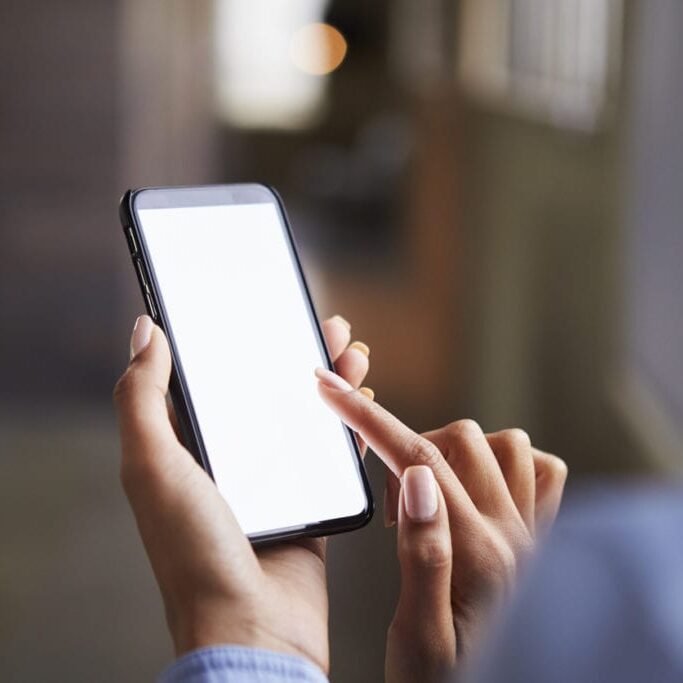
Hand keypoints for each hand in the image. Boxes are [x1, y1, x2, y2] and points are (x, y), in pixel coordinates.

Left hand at [113, 314, 370, 673]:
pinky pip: (333, 454)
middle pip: (268, 392)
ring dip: (329, 382)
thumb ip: (143, 398)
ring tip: (351, 349)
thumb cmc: (194, 554)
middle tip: (321, 323)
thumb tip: (146, 331)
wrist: (252, 629)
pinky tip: (363, 398)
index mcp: (189, 449)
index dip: (241, 342)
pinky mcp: (310, 503)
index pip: (217, 380)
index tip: (264, 310)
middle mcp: (231, 462)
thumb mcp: (154, 466)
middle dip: (296, 354)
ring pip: (305, 416)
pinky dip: (349, 425)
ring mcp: (273, 483)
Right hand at [315, 374, 566, 682]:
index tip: (333, 389)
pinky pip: (541, 472)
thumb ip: (423, 554)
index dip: (369, 418)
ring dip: (456, 449)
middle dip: (405, 444)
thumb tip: (417, 476)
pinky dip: (507, 463)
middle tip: (385, 504)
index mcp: (477, 555)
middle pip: (456, 439)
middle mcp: (514, 536)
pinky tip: (478, 489)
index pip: (417, 458)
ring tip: (429, 493)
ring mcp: (533, 535)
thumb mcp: (418, 638)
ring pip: (503, 444)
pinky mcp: (540, 540)